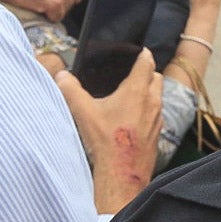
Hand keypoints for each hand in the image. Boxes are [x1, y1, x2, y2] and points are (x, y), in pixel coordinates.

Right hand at [56, 48, 162, 211]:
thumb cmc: (106, 139)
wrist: (123, 170)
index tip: (141, 52)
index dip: (144, 55)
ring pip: (158, 97)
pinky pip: (157, 114)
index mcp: (136, 90)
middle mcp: (152, 101)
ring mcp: (158, 117)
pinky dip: (149, 110)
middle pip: (156, 78)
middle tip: (135, 73)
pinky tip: (135, 118)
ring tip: (133, 95)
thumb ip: (71, 90)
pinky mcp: (158, 132)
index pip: (147, 63)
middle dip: (148, 73)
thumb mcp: (83, 112)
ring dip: (150, 92)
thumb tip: (61, 75)